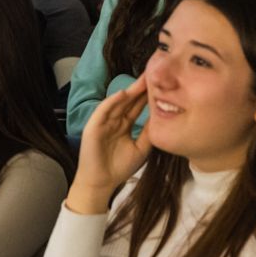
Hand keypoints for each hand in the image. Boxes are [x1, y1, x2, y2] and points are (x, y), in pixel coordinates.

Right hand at [69, 75, 152, 213]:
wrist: (101, 182)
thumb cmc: (120, 167)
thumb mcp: (141, 148)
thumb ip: (149, 133)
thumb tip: (162, 119)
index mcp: (124, 125)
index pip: (136, 107)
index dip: (147, 96)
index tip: (162, 85)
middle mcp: (113, 121)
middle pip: (128, 101)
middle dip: (140, 88)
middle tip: (155, 74)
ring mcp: (103, 122)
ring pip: (117, 103)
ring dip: (129, 91)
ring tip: (143, 80)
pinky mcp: (93, 126)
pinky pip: (103, 111)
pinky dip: (112, 102)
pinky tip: (123, 94)